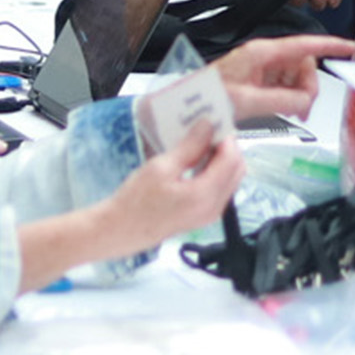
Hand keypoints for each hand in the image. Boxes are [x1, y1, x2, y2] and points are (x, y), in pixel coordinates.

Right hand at [96, 120, 244, 256]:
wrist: (118, 231)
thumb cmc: (135, 201)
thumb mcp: (161, 167)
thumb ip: (189, 147)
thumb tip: (207, 126)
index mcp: (205, 195)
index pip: (231, 159)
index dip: (226, 138)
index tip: (214, 124)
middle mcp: (213, 208)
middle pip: (236, 170)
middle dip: (227, 148)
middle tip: (209, 132)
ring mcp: (209, 215)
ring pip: (230, 180)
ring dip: (221, 160)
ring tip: (201, 144)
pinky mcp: (201, 218)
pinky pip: (219, 191)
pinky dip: (214, 173)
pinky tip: (196, 163)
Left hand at [215, 34, 347, 119]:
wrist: (189, 105)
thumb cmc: (208, 96)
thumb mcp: (246, 101)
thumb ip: (281, 100)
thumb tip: (305, 102)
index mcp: (262, 53)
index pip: (305, 45)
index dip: (330, 45)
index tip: (350, 48)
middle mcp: (263, 57)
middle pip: (302, 65)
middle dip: (309, 86)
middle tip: (304, 108)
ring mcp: (260, 69)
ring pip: (294, 77)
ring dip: (299, 95)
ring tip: (293, 112)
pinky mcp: (257, 81)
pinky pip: (283, 86)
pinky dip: (289, 98)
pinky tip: (284, 110)